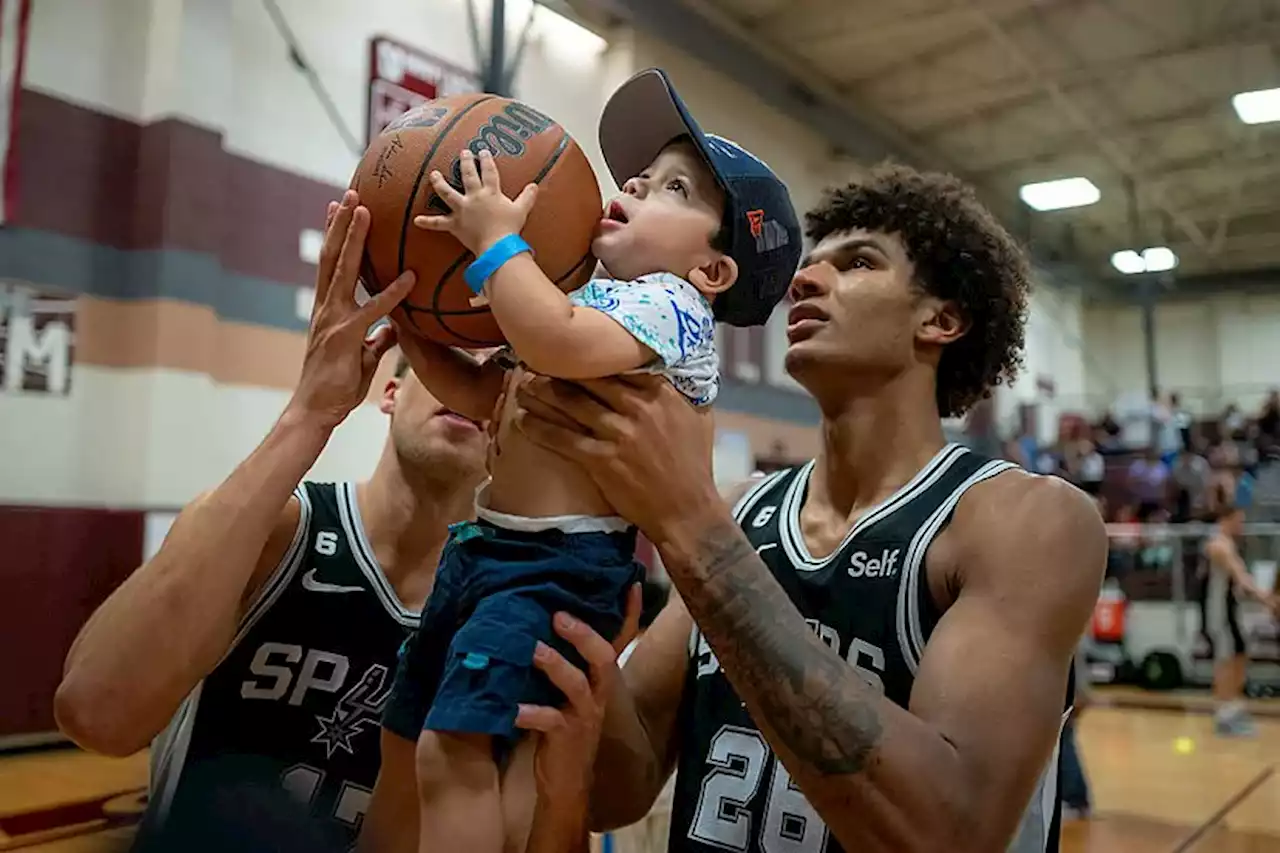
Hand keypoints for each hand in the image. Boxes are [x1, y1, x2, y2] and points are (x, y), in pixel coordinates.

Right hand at [287, 191, 415, 429]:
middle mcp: (327, 307)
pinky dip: (392, 293)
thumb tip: (392, 327)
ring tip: (361, 210)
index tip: (341, 207)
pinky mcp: (346, 337)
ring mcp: (334, 319)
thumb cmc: (336, 385)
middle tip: (350, 192)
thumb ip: (376, 337)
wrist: (315, 410)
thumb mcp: (362, 355)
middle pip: (333, 256)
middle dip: (341, 223)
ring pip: (343, 270)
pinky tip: (408, 278)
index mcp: (328, 309)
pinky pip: (373, 310)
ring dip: (353, 238)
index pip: (331, 263)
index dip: (336, 234)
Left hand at [413, 149, 537, 255]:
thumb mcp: (522, 210)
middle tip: (463, 153)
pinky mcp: (455, 224)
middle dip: (466, 162)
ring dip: (439, 183)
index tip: (483, 151)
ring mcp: (462, 209)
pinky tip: (416, 220)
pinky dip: (428, 222)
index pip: (489, 171)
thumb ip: (527, 197)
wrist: (498, 245)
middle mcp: (474, 197)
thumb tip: (535, 186)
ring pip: (447, 193)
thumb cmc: (510, 228)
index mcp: (490, 192)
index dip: (486, 160)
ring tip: (433, 174)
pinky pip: (439, 223)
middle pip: (468, 175)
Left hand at [513, 373, 719, 545]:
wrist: (686, 509)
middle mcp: (637, 407)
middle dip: (558, 368)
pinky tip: (522, 420)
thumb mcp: (697, 417)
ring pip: (571, 405)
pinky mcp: (602, 460)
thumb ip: (676, 391)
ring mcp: (618, 433)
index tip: (569, 348)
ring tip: (522, 385)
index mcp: (659, 392)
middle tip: (534, 360)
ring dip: (542, 393)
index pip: (616, 364)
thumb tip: (661, 370)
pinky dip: (539, 428)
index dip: (589, 355)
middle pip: (587, 379)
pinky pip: (562, 439)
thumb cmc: (694, 463)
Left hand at [516, 584, 641, 808]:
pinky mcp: (566, 736)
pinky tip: (512, 709)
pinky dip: (530, 712)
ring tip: (533, 651)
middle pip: (602, 657)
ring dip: (555, 665)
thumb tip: (539, 623)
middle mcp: (597, 693)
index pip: (620, 640)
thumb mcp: (568, 690)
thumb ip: (562, 660)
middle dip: (583, 634)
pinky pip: (550, 720)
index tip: (631, 583)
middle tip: (558, 616)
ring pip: (577, 684)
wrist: (567, 781)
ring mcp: (584, 715)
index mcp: (599, 678)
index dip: (629, 613)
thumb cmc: (563, 726)